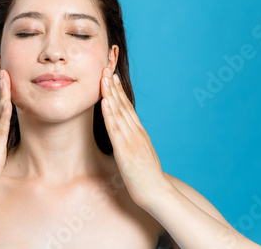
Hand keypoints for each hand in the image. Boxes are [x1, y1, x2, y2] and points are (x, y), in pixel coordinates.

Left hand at [100, 67, 170, 208]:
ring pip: (118, 112)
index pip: (127, 107)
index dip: (118, 90)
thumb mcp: (139, 154)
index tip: (111, 76)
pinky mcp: (125, 150)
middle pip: (122, 104)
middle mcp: (136, 132)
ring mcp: (131, 139)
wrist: (157, 192)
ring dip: (110, 93)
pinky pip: (116, 129)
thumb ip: (132, 143)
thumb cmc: (146, 176)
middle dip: (113, 85)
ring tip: (103, 76)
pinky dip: (109, 113)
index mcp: (139, 132)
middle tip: (105, 67)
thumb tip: (122, 137)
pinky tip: (105, 101)